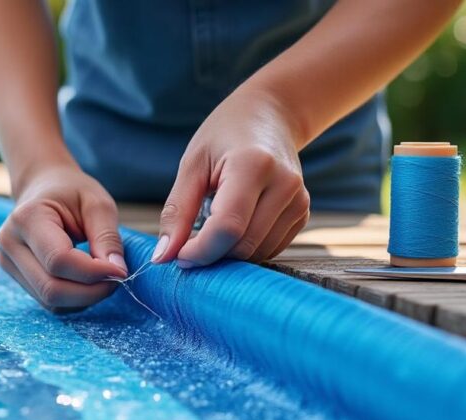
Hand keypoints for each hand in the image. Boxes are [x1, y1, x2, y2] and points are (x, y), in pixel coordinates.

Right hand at [0, 164, 127, 310]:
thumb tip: (118, 272)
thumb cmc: (71, 192)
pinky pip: (49, 303)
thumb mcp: (97, 203)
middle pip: (52, 288)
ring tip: (103, 277)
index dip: (93, 272)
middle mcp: (10, 244)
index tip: (121, 270)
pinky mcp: (16, 277)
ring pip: (50, 301)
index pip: (59, 260)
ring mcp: (8, 263)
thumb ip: (107, 237)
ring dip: (84, 298)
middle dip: (91, 292)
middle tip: (117, 279)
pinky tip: (87, 282)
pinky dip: (74, 300)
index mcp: (26, 218)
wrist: (42, 186)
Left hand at [152, 88, 309, 267]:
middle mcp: (284, 184)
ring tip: (213, 226)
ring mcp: (298, 200)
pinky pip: (270, 248)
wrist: (269, 115)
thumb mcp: (193, 164)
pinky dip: (246, 247)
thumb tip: (163, 257)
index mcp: (253, 165)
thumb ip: (177, 212)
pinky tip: (236, 224)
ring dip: (229, 252)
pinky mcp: (302, 213)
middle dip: (212, 254)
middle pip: (243, 245)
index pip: (227, 227)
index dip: (200, 251)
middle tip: (190, 242)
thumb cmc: (225, 135)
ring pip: (258, 252)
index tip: (178, 255)